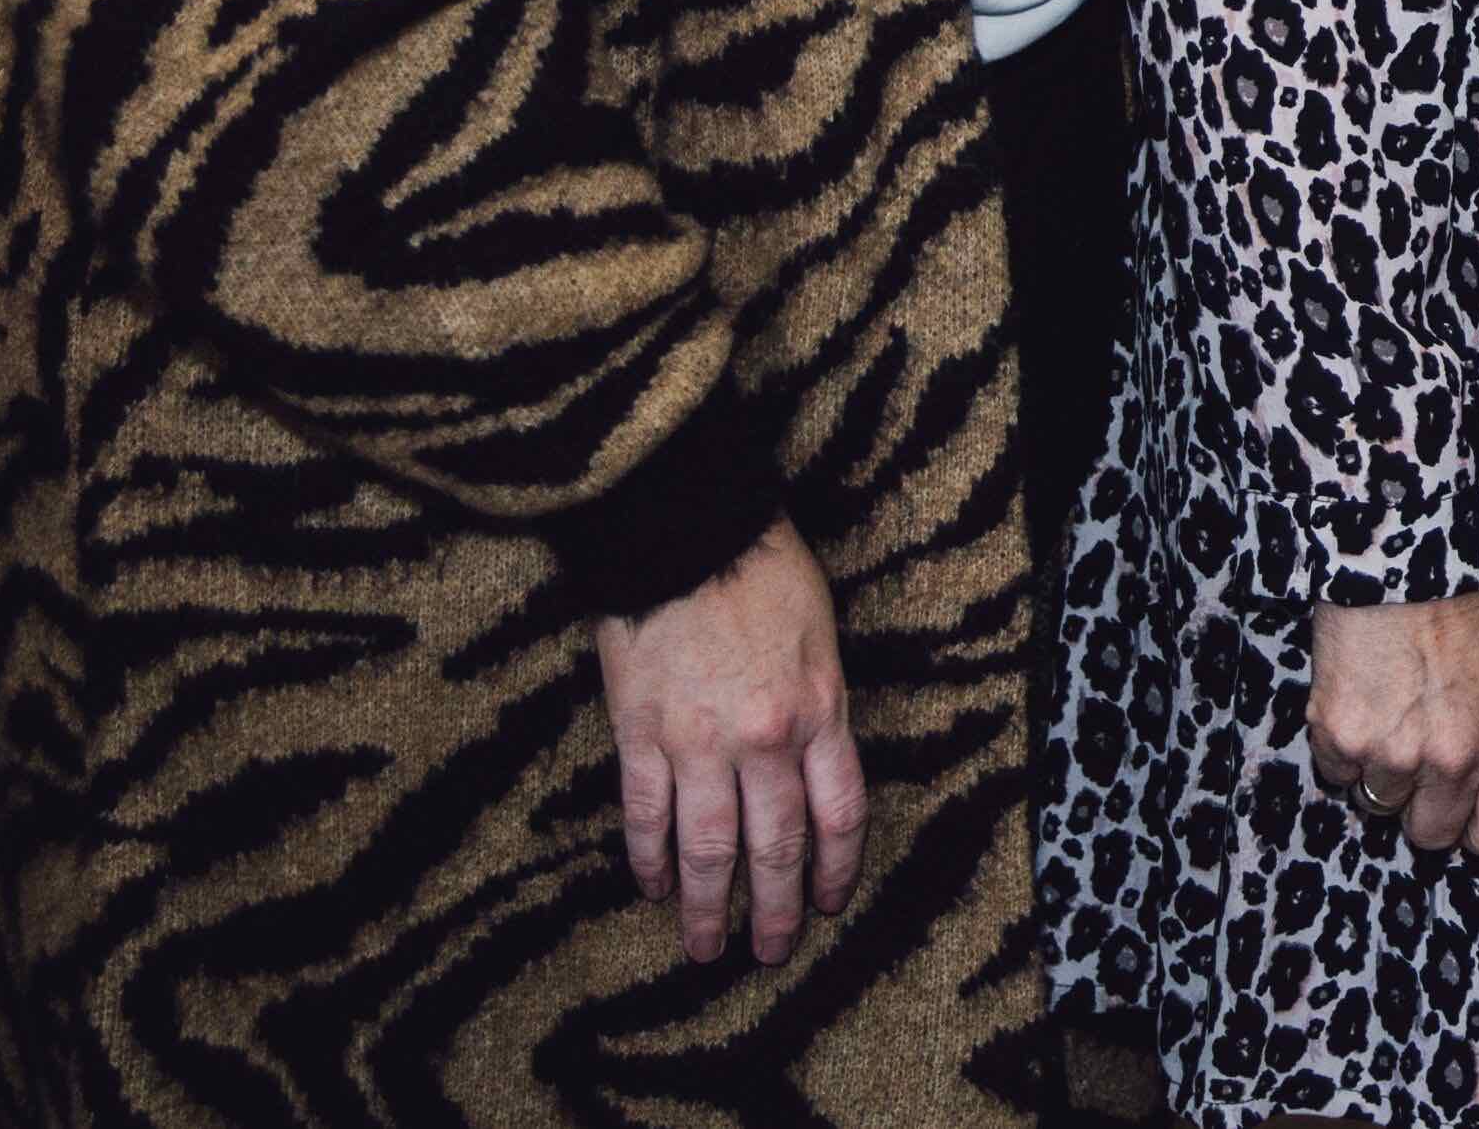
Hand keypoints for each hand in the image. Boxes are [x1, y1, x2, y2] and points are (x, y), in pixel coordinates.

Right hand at [596, 522, 862, 966]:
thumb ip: (819, 702)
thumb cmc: (762, 568)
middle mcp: (764, 739)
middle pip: (775, 846)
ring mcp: (698, 741)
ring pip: (708, 848)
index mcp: (819, 710)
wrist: (687, 528)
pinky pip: (646, 814)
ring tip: (706, 947)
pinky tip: (653, 888)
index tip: (828, 901)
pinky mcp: (640, 733)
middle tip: (769, 950)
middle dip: (774, 907)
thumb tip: (811, 761)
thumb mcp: (821, 634)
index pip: (839, 814)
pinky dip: (649, 859)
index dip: (835, 868)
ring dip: (709, 906)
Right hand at [1308, 592, 1478, 857]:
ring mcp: (1393, 754)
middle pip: (1429, 834)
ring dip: (1379, 771)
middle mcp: (1452, 762)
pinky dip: (1342, 746)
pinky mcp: (1341, 737)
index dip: (1475, 830)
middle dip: (1421, 807)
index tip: (1462, 814)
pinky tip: (1357, 700)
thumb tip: (1475, 785)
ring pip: (1378, 803)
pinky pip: (1337, 772)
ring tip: (1387, 715)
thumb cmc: (1462, 612)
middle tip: (1415, 763)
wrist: (1406, 562)